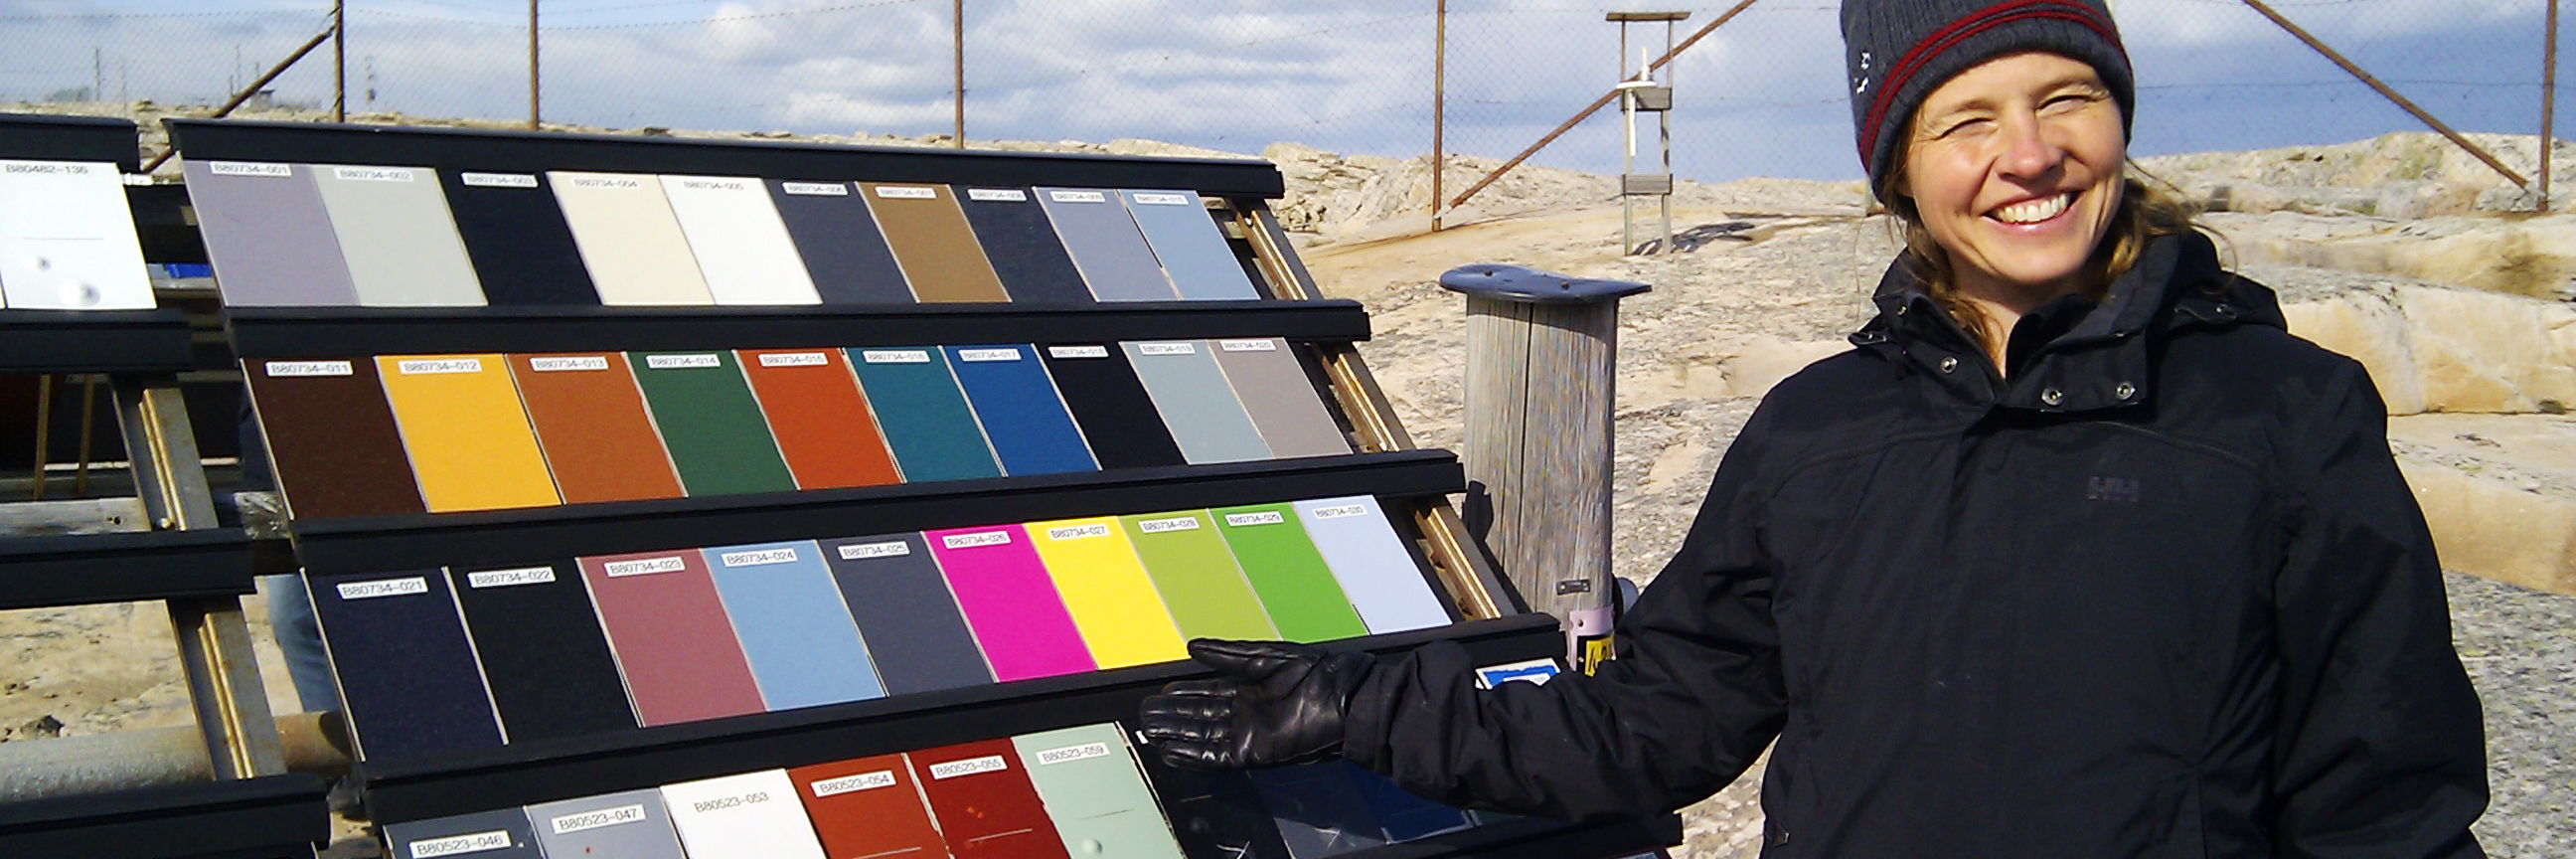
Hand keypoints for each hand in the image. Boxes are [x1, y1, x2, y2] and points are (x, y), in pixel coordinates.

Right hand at [1137, 639, 1375, 769]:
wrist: (1346, 700)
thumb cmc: (1318, 673)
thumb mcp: (1266, 657)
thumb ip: (1228, 655)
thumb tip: (1193, 646)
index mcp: (1250, 689)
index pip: (1207, 694)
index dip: (1182, 695)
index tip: (1158, 693)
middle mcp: (1247, 714)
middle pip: (1199, 717)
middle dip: (1172, 715)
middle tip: (1144, 713)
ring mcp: (1250, 735)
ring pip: (1203, 736)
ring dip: (1176, 734)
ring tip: (1150, 729)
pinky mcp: (1255, 754)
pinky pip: (1217, 757)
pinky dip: (1194, 754)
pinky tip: (1173, 750)